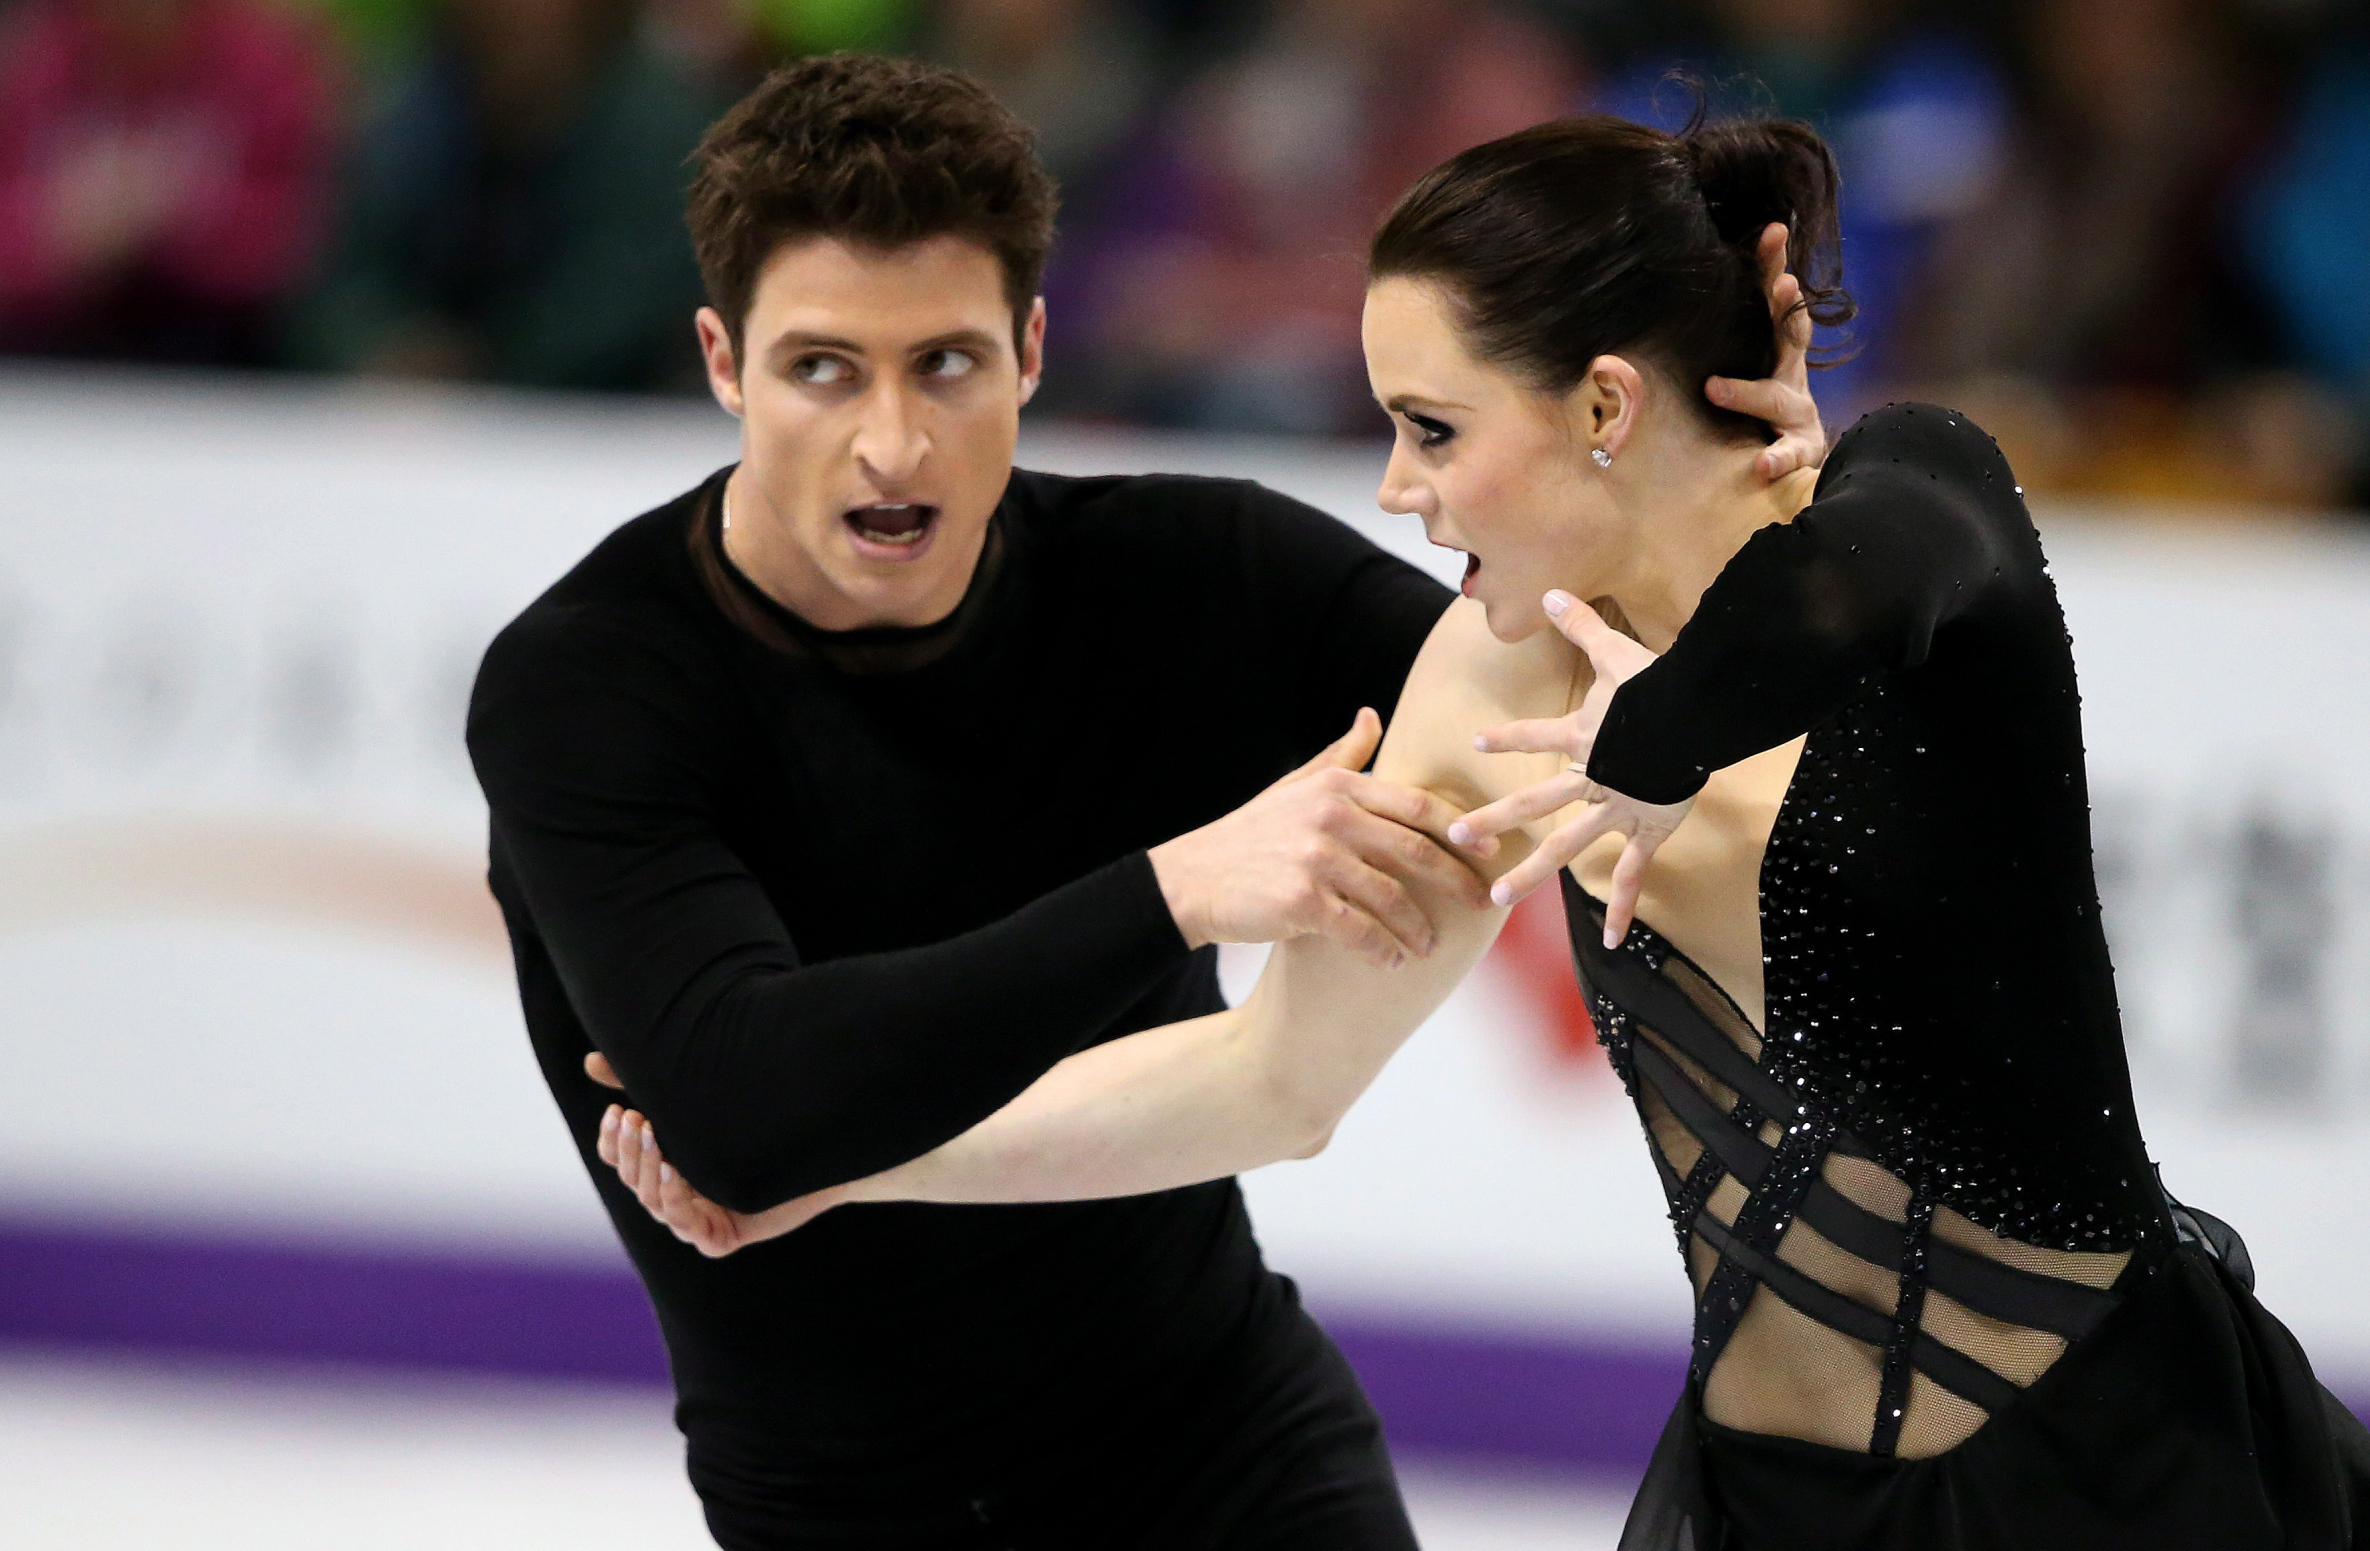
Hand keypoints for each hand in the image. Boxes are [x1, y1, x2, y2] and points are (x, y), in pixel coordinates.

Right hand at [586, 1053, 841, 1254]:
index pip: (620, 1160)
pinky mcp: (721, 1238)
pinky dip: (675, 1200)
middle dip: (629, 1147)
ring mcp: (696, 1221)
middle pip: (633, 1179)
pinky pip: (688, 1227)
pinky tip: (675, 1172)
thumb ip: (648, 1082)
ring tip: (650, 1131)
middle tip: (634, 1115)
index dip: (612, 1139)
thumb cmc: (754, 1121)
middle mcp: (676, 1197)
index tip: (616, 1108)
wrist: (816, 1147)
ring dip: (647, 1167)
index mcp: (664, 1168)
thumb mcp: (696, 1098)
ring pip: (654, 1201)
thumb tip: (589, 1061)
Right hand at [1148, 707, 1489, 967]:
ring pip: (1391, 897)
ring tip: (1428, 945)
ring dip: (1417, 926)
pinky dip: (1382, 950)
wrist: (1194, 878)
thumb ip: (1342, 755)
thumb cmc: (1252, 833)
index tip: (1490, 849)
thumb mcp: (1296, 785)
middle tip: (1481, 903)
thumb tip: (1372, 716)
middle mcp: (1330, 816)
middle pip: (1415, 850)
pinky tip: (1392, 962)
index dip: (1460, 829)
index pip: (1416, 803)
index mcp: (1336, 785)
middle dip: (1455, 880)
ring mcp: (1316, 859)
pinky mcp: (1301, 902)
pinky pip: (1359, 931)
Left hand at [1446, 593, 1693, 946]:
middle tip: (1455, 835)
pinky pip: (1632, 875)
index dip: (1507, 739)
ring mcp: (1617, 808)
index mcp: (1583, 737)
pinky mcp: (1648, 830)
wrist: (1700, 717)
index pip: (1535, 736)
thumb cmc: (1663, 685)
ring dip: (1530, 874)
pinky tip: (1614, 942)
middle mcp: (1591, 777)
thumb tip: (1549, 588)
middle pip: (1533, 803)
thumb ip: (1581, 624)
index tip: (1476, 745)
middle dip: (1492, 821)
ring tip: (1496, 900)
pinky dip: (1623, 908)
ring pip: (1565, 847)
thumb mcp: (1619, 652)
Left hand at [1705, 223, 1826, 480]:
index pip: (1774, 301)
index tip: (1773, 230)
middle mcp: (1790, 374)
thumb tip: (1648, 306)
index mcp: (1775, 349)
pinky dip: (1778, 458)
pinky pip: (1790, 453)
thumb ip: (1710, 339)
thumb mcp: (1740, 365)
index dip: (1774, 267)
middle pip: (1791, 334)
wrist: (1793, 457)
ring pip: (1777, 398)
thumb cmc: (1754, 407)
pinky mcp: (1801, 449)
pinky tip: (1762, 464)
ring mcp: (1797, 411)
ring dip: (1749, 393)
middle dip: (1787, 308)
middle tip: (1783, 283)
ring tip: (1714, 389)